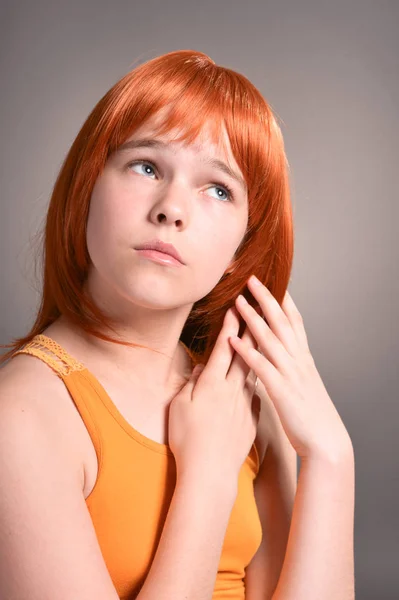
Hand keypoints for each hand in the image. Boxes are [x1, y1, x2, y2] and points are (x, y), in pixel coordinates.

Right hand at [168, 306, 260, 482]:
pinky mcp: (253, 418)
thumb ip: (191, 383)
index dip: (230, 325)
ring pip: (254, 371)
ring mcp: (245, 403)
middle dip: (253, 329)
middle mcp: (232, 389)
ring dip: (259, 351)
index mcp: (212, 383)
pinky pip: (255, 394)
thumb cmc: (187, 439)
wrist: (210, 473)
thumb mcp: (180, 406)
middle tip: (262, 309)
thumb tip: (200, 368)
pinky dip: (256, 382)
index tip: (237, 306)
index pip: (223, 347)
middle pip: (246, 353)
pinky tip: (258, 379)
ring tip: (265, 335)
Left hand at [228, 275, 352, 460]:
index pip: (294, 321)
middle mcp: (298, 360)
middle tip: (252, 278)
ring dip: (253, 318)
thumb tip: (279, 357)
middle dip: (266, 298)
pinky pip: (261, 367)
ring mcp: (291, 374)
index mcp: (303, 358)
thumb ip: (291, 368)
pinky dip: (247, 352)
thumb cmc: (311, 415)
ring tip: (238, 301)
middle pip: (282, 322)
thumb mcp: (303, 384)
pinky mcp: (281, 391)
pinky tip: (233, 340)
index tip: (273, 280)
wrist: (326, 441)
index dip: (283, 299)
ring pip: (270, 339)